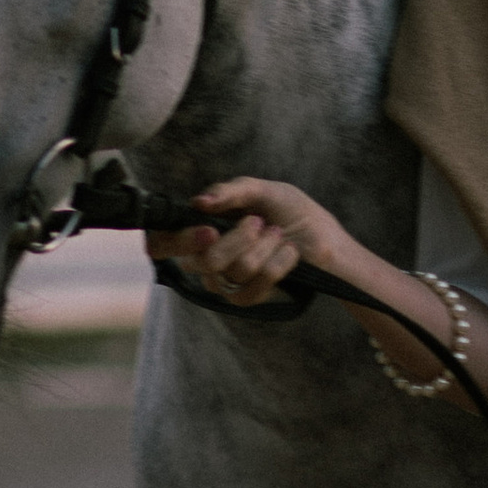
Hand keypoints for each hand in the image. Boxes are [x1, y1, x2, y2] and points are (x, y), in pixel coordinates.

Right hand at [145, 174, 360, 308]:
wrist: (325, 237)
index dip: (177, 242)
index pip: (162, 243)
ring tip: (279, 234)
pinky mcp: (247, 297)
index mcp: (200, 228)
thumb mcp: (260, 190)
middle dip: (239, 238)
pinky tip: (289, 254)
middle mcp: (205, 256)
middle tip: (258, 222)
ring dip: (264, 248)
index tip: (210, 231)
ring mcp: (225, 281)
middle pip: (203, 260)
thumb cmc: (290, 210)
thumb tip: (197, 202)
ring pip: (233, 271)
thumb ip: (228, 192)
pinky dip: (277, 266)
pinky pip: (251, 291)